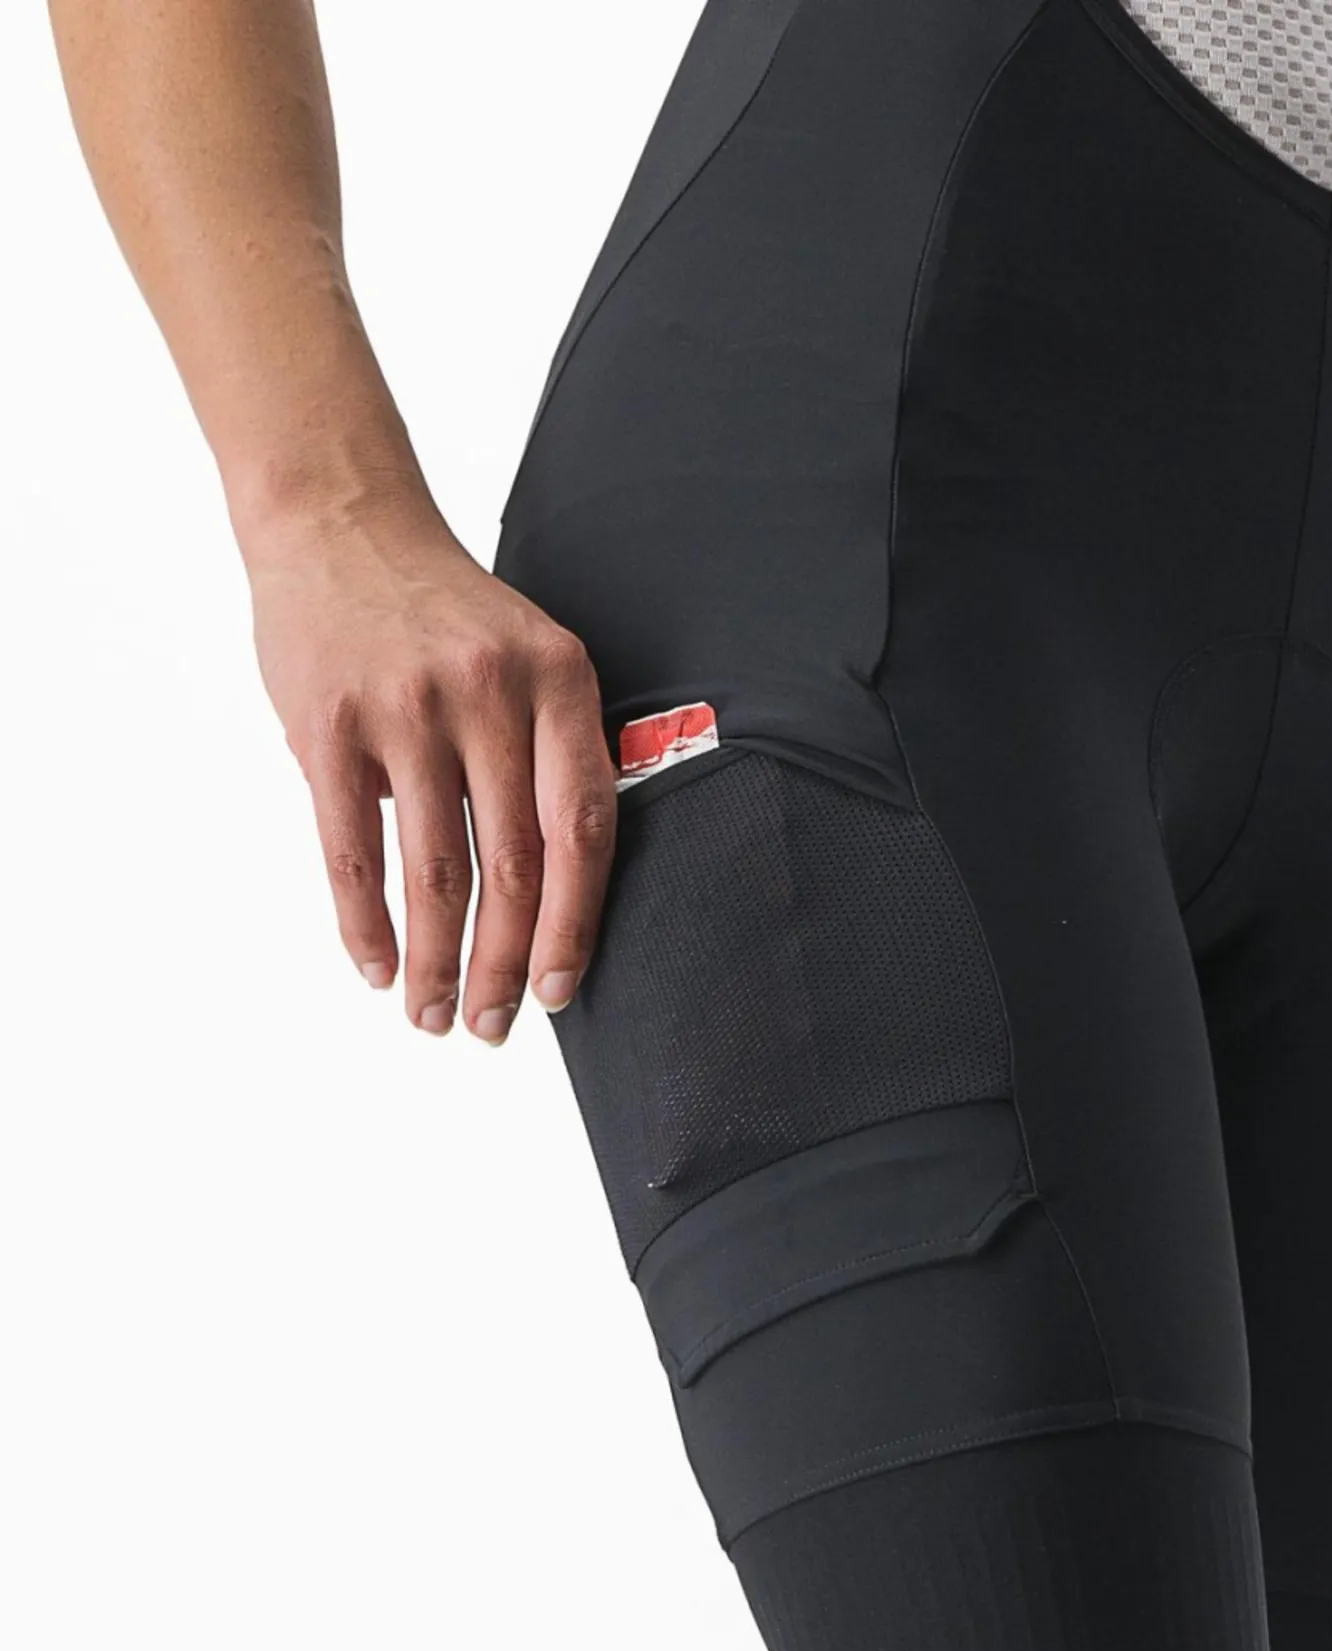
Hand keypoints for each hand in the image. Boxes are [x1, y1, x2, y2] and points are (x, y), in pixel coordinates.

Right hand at [247, 488, 615, 1042]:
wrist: (343, 524)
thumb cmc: (449, 616)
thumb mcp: (534, 657)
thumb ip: (556, 754)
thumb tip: (569, 891)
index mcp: (560, 682)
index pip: (584, 825)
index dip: (576, 921)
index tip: (560, 991)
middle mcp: (490, 694)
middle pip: (515, 863)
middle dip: (505, 962)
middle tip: (494, 1027)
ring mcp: (406, 708)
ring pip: (435, 869)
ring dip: (436, 961)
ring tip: (433, 1016)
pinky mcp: (328, 724)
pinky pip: (351, 848)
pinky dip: (365, 923)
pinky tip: (378, 968)